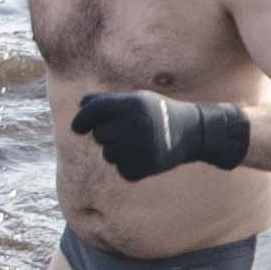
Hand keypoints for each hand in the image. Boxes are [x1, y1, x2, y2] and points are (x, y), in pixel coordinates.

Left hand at [74, 88, 248, 181]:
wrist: (193, 132)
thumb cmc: (158, 112)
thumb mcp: (137, 99)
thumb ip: (108, 101)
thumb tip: (81, 107)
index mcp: (133, 103)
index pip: (94, 111)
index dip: (82, 120)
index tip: (77, 128)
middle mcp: (137, 124)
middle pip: (99, 135)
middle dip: (108, 134)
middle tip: (130, 130)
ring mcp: (142, 146)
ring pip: (109, 154)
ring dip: (118, 151)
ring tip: (139, 143)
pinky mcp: (147, 166)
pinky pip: (122, 169)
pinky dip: (129, 166)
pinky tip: (145, 156)